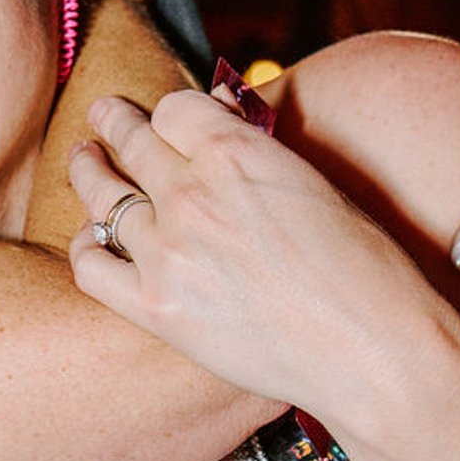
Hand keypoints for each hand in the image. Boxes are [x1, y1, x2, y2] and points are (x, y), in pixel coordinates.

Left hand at [66, 89, 449, 422]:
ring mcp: (168, 250)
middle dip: (114, 121)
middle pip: (131, 140)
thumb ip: (257, 146)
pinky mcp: (155, 306)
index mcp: (237, 150)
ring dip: (91, 171)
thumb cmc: (366, 269)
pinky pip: (91, 264)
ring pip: (104, 195)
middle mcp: (192, 192)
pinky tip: (92, 238)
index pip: (172, 109)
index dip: (167, 112)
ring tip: (85, 158)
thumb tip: (221, 109)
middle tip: (104, 114)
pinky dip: (86, 245)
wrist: (374, 351)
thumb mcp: (314, 184)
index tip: (164, 117)